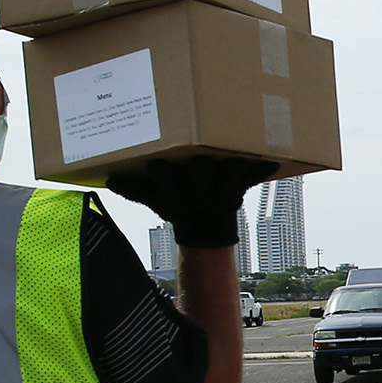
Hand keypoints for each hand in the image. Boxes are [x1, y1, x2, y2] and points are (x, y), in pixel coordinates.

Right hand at [103, 156, 278, 247]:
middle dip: (200, 163)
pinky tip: (272, 161)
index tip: (156, 163)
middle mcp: (199, 191)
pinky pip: (252, 176)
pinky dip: (261, 169)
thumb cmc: (177, 207)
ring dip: (232, 163)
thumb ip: (135, 189)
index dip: (162, 171)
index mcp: (176, 192)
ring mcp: (221, 188)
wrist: (205, 231)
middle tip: (201, 151)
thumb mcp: (155, 201)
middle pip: (200, 172)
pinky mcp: (239, 185)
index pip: (165, 178)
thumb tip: (109, 179)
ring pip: (227, 173)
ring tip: (237, 151)